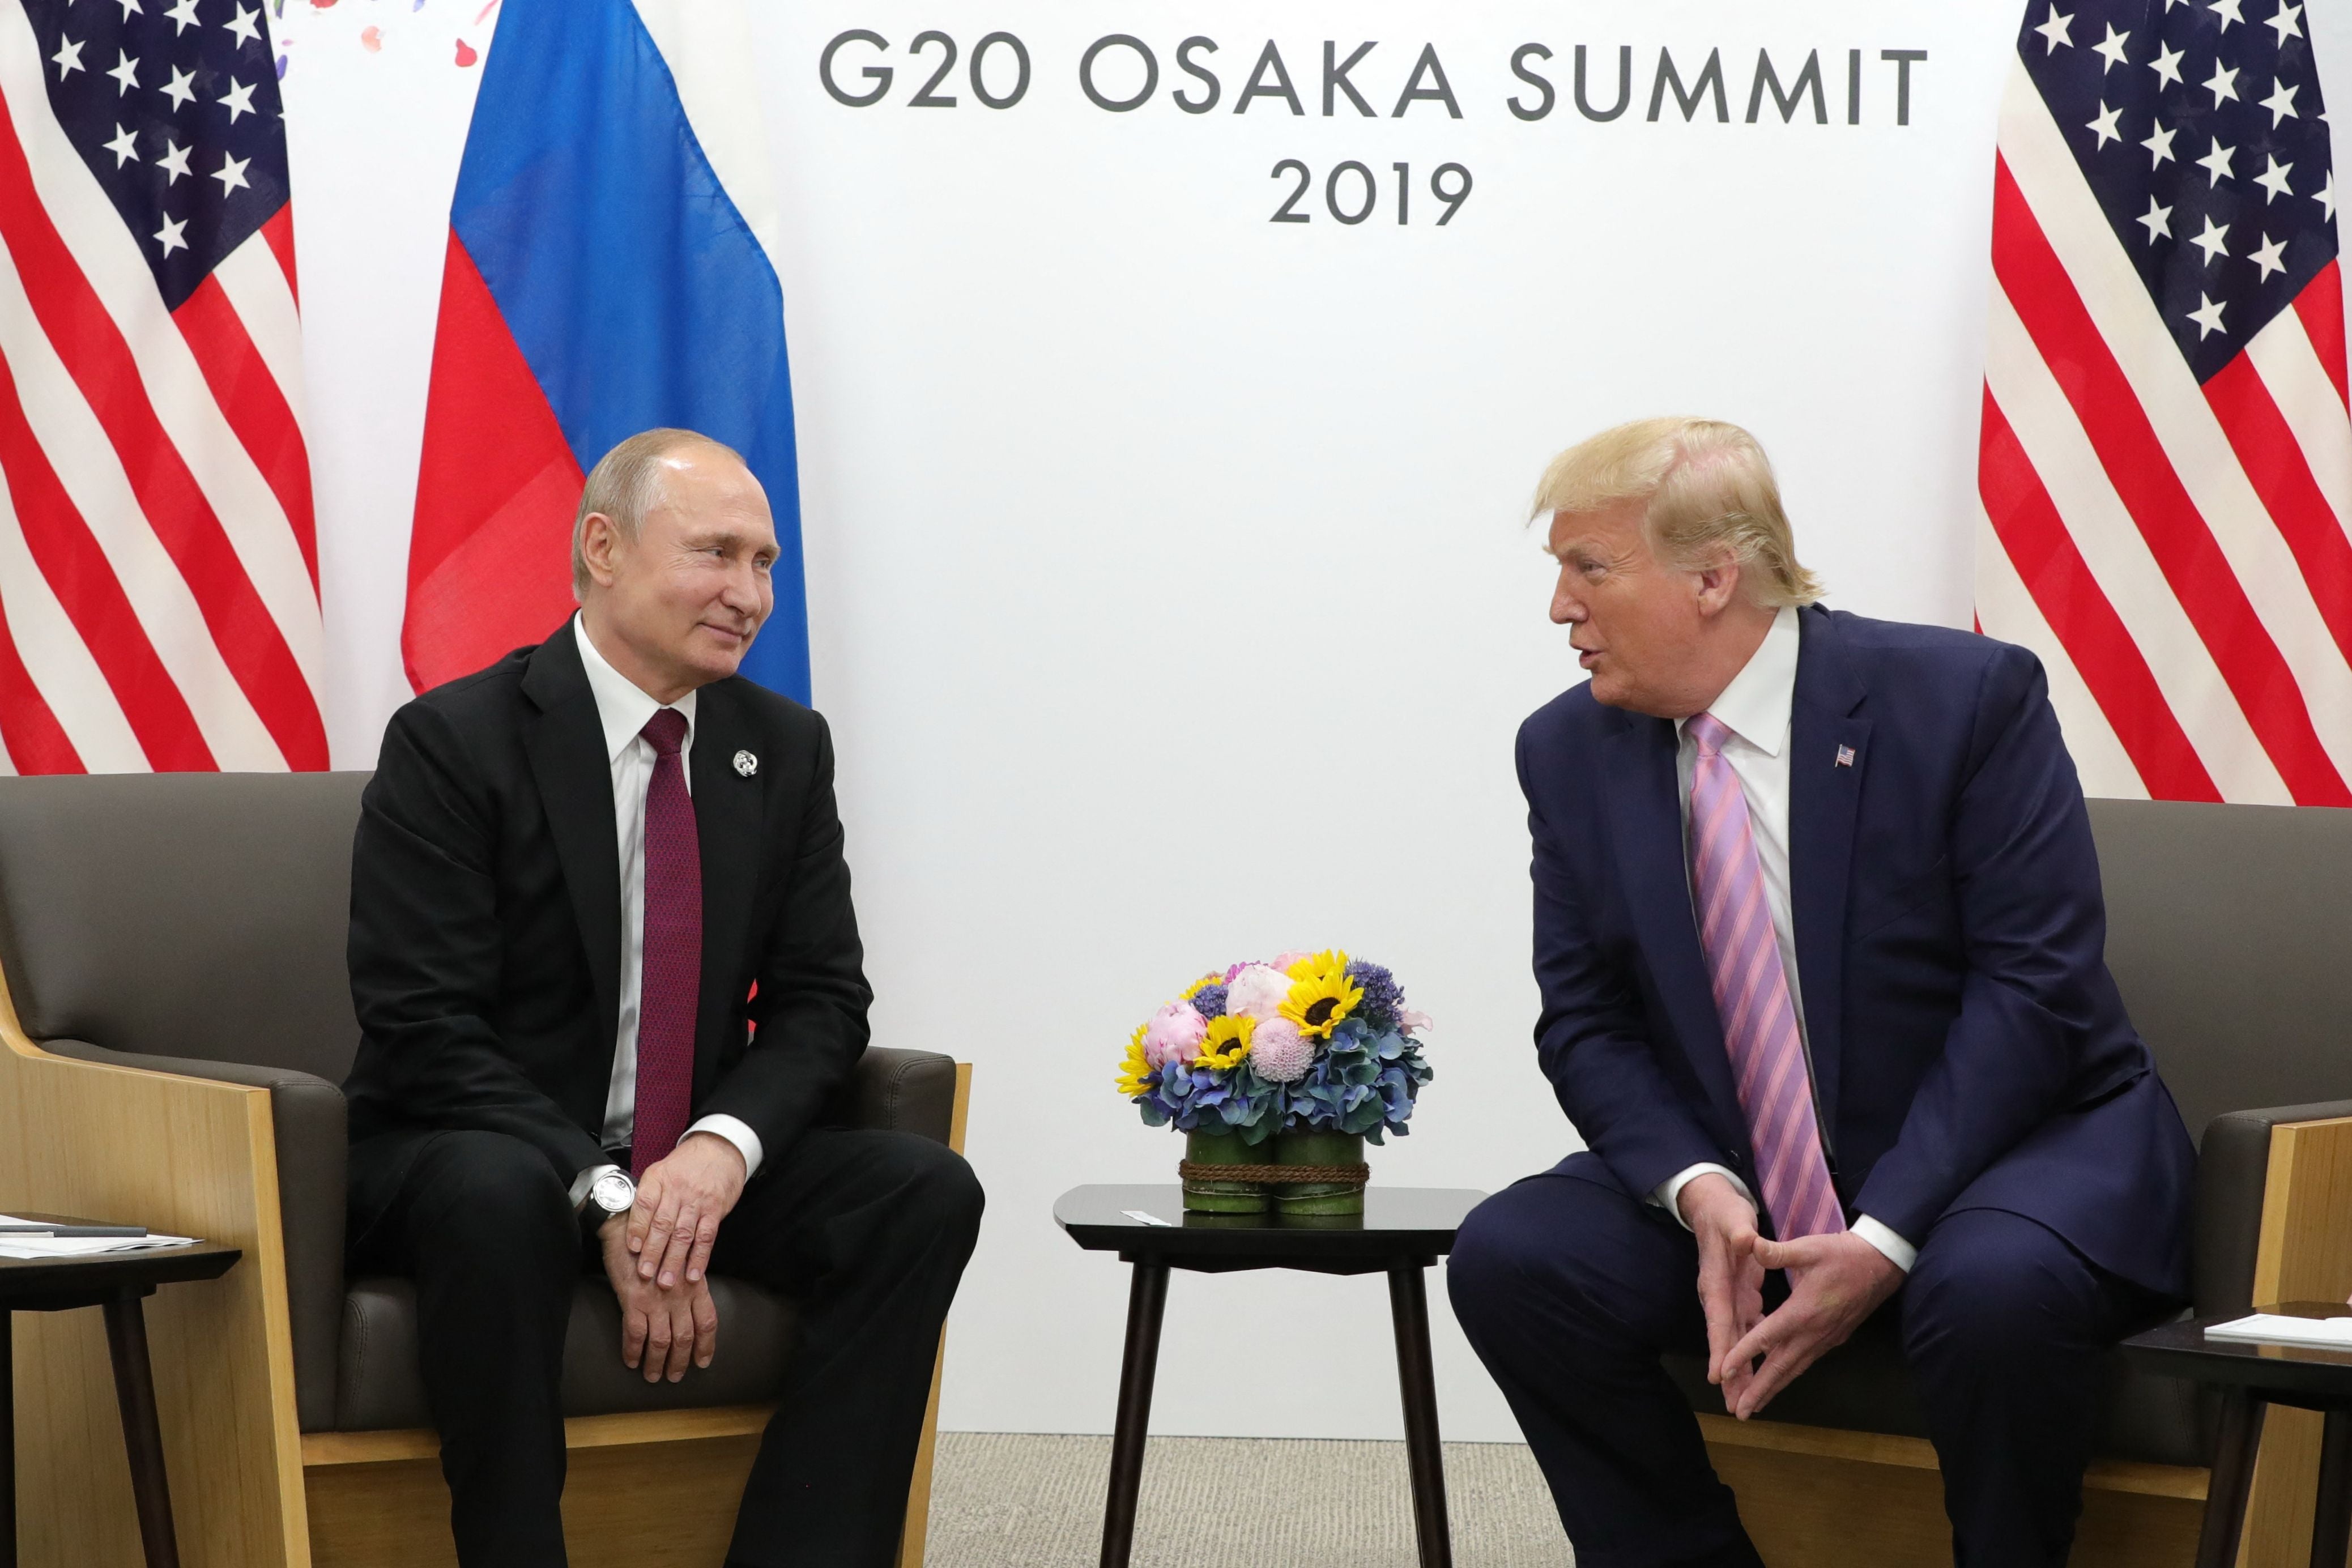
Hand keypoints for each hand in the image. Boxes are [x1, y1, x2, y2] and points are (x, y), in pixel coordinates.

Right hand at [601, 1213, 717, 1381]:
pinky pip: (634, 1335)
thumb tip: (688, 1309)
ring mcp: (656, 1299)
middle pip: (686, 1336)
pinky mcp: (633, 1301)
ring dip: (657, 1363)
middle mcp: (679, 1294)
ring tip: (653, 1376)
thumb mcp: (679, 1261)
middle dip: (681, 1360)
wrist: (627, 1226)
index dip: (707, 1344)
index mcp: (694, 1284)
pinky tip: (631, 1361)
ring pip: (661, 1341)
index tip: (703, 1362)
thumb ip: (687, 1284)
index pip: (708, 1321)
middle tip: (675, 1377)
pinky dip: (633, 1351)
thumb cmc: (653, 1243)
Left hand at [629, 1131, 747, 1288]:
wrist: (718, 1151)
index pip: (645, 1204)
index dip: (637, 1227)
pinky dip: (699, 1258)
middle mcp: (677, 1190)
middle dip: (653, 1252)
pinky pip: (706, 1237)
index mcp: (658, 1179)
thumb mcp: (660, 1172)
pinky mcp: (715, 1210)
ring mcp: (697, 1201)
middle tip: (645, 1274)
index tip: (632, 1248)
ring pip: (684, 1234)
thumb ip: (646, 1198)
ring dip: (674, 1260)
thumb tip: (630, 1228)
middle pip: (663, 1224)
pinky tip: (693, 1274)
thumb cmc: (684, 1167)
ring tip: (666, 1281)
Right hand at [1679, 1174, 1766, 1409]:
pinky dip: (1752, 1351)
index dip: (1718, 1347)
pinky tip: (1762, 1367)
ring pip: (1735, 1339)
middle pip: (1724, 1339)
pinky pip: (1746, 1329)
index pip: (1718, 1318)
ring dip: (1740, 1369)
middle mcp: (1719, 1295)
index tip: (1717, 1374)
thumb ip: (1740, 1231)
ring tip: (1745, 1398)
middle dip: (1729, 1373)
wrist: (1714, 1205)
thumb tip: (1745, 1239)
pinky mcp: (1740, 1295)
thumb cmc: (1724, 1212)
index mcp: (1716, 1280)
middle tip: (1734, 1404)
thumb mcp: (1733, 1217)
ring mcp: (1729, 1297)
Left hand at [1720, 1231, 1903, 1419]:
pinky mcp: (1833, 1338)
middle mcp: (1813, 1332)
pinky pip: (1806, 1361)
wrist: (1882, 1264)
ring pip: (1795, 1369)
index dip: (1743, 1355)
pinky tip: (1779, 1379)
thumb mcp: (1808, 1248)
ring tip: (1755, 1406)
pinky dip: (1789, 1374)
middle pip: (1781, 1367)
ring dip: (1774, 1388)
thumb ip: (1777, 1251)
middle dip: (1759, 1391)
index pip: (1766, 1338)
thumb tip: (1748, 1243)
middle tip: (1740, 1413)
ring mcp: (1825, 1338)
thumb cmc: (1843, 1254)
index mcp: (1802, 1311)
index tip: (1723, 1373)